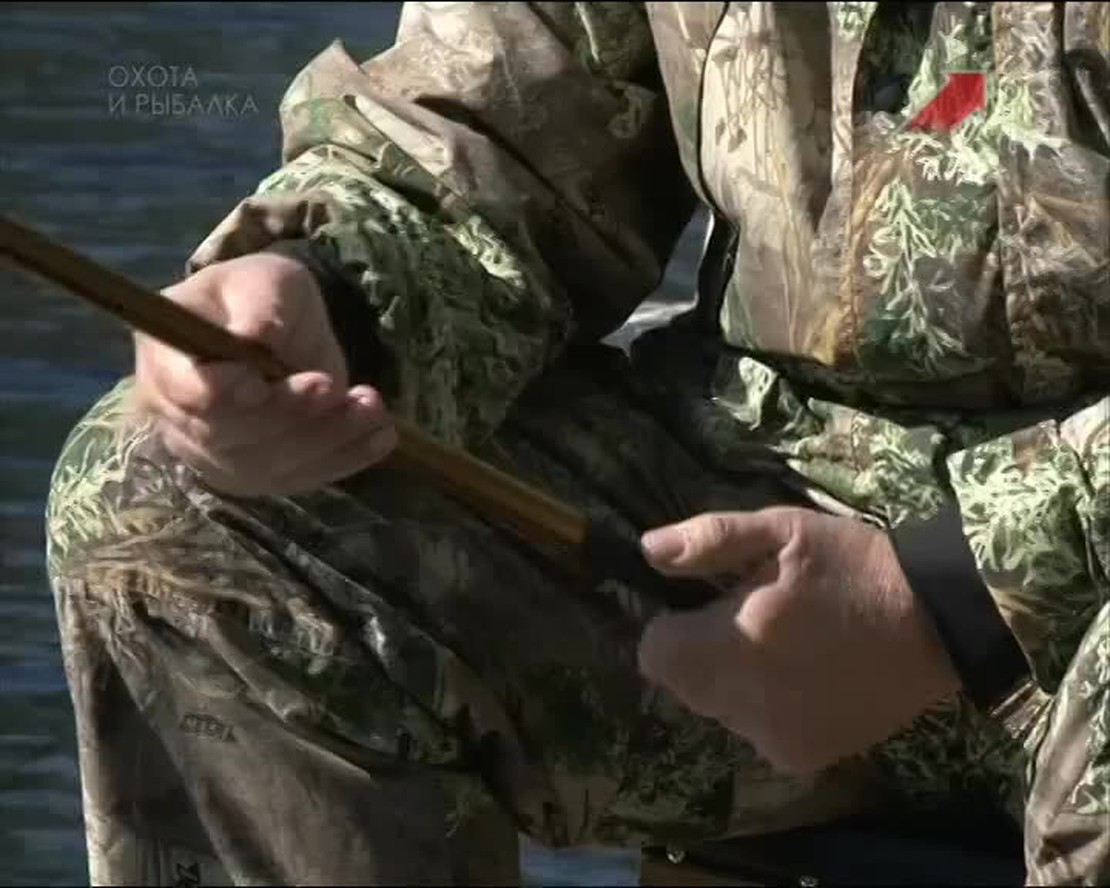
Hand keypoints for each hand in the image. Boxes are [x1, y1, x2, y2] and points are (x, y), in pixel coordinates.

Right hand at [133, 251, 395, 495]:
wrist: (278, 328)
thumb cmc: (258, 295)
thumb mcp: (262, 279)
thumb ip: (259, 304)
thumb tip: (257, 336)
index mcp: (166, 358)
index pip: (185, 391)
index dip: (223, 394)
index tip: (262, 382)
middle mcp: (181, 417)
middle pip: (229, 435)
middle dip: (288, 415)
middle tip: (335, 387)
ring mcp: (217, 454)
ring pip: (269, 464)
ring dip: (327, 439)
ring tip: (372, 407)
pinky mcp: (257, 474)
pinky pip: (299, 478)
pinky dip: (344, 459)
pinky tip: (380, 435)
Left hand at [637, 507, 959, 774]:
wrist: (940, 623)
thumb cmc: (853, 565)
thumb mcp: (783, 530)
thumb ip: (711, 541)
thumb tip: (648, 551)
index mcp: (737, 642)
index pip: (655, 653)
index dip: (671, 625)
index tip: (705, 604)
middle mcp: (747, 702)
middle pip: (682, 684)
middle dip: (698, 652)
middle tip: (749, 618)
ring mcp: (775, 737)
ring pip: (716, 708)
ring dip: (730, 681)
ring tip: (782, 646)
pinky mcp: (801, 757)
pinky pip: (754, 730)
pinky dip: (764, 707)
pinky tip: (804, 678)